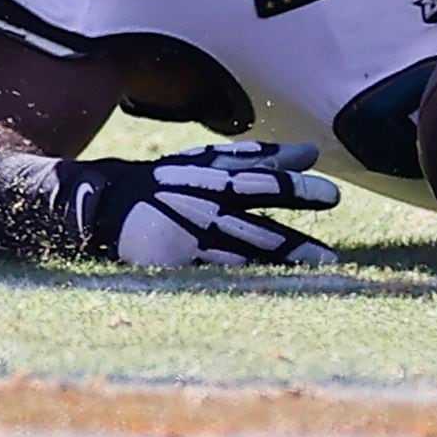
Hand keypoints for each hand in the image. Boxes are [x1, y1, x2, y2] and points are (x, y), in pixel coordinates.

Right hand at [73, 142, 340, 267]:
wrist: (105, 207)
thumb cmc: (169, 184)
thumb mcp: (210, 164)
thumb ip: (262, 159)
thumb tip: (311, 152)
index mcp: (214, 176)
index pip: (262, 177)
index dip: (297, 185)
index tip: (332, 194)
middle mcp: (207, 200)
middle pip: (259, 205)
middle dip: (297, 212)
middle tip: (332, 225)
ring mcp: (194, 230)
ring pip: (250, 242)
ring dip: (290, 252)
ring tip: (325, 263)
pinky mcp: (180, 259)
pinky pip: (223, 268)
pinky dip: (253, 275)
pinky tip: (280, 285)